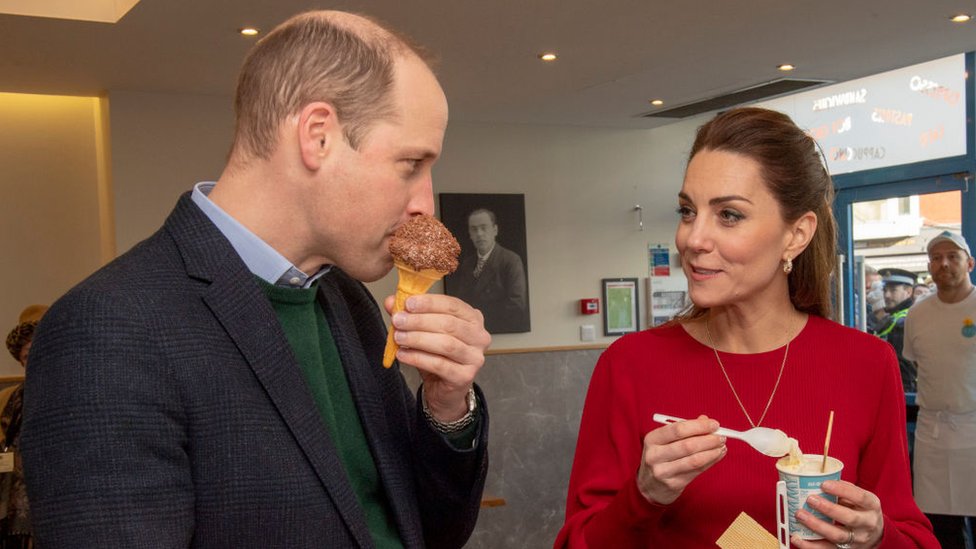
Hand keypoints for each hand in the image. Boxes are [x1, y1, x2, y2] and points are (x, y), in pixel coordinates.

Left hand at [384, 293, 490, 421]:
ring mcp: (475, 358)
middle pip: (449, 324)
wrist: (444, 389)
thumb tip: (391, 302)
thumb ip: (410, 315)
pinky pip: (439, 364)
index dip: (430, 303)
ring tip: (399, 337)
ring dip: (418, 339)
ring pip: (445, 344)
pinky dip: (417, 358)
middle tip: (398, 320)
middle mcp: (479, 337)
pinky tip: (402, 354)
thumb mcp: (424, 332)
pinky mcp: (465, 376)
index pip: (453, 305)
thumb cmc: (438, 356)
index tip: (408, 303)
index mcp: (473, 319)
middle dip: (420, 321)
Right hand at [636, 415, 726, 504]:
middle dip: (709, 440)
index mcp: (652, 439)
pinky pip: (697, 471)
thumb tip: (705, 420)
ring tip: (722, 446)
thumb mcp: (665, 441)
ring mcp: (663, 472)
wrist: (649, 485)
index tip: (714, 424)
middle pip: (688, 445)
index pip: (678, 429)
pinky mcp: (673, 484)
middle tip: (722, 436)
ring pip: (694, 460)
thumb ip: (684, 430)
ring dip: (712, 452)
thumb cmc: (661, 457)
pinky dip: (711, 461)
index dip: (698, 426)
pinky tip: (717, 455)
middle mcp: (655, 455)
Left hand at [789, 480, 883, 548]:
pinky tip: (797, 538)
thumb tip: (817, 481)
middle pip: (849, 518)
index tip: (824, 484)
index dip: (842, 490)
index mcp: (872, 506)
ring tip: (800, 515)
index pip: (860, 497)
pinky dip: (810, 545)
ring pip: (837, 536)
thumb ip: (843, 490)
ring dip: (816, 526)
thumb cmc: (861, 509)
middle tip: (810, 500)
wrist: (875, 534)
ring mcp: (857, 540)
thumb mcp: (859, 497)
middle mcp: (867, 524)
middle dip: (828, 509)